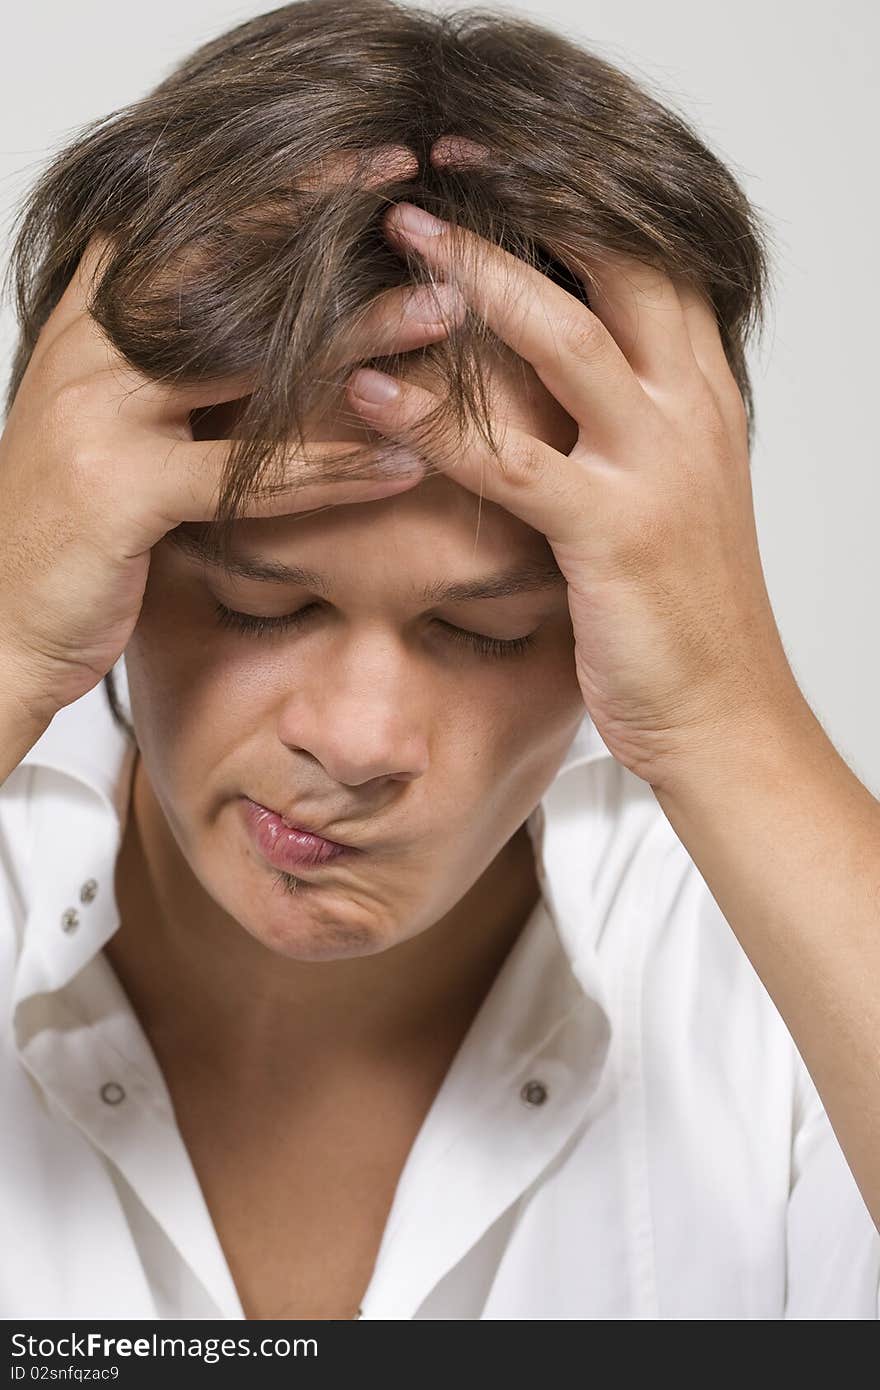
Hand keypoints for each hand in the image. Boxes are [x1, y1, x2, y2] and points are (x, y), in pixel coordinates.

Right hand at [0, 156, 462, 729]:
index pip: (182, 229)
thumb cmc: (69, 534)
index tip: (357, 163)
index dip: (271, 189)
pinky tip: (403, 463)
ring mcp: (96, 413)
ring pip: (247, 360)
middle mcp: (88, 351)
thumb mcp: (111, 433)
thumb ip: (169, 380)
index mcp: (88, 326)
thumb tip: (269, 348)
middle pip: (222, 272)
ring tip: (441, 316)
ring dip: (356, 337)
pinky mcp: (119, 488)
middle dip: (325, 233)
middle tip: (420, 209)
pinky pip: (247, 476)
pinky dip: (332, 471)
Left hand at [345, 198, 804, 792]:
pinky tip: (374, 396)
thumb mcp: (668, 494)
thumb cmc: (683, 610)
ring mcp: (657, 467)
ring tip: (399, 241)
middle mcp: (690, 413)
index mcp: (703, 396)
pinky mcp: (612, 532)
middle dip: (521, 211)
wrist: (723, 712)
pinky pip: (514, 458)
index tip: (497, 168)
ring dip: (476, 282)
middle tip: (432, 177)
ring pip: (565, 340)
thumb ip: (624, 425)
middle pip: (613, 269)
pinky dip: (437, 423)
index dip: (574, 205)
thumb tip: (546, 381)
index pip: (650, 262)